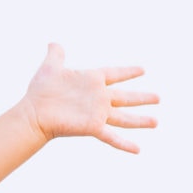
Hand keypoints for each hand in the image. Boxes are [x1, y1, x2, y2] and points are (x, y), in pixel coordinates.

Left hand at [21, 43, 158, 153]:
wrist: (33, 113)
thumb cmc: (40, 91)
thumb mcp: (50, 67)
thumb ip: (56, 55)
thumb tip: (53, 43)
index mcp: (92, 80)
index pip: (115, 73)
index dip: (128, 72)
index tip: (142, 70)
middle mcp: (98, 97)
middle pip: (125, 96)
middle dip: (142, 97)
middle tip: (159, 97)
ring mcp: (97, 113)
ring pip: (124, 117)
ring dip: (140, 120)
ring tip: (156, 122)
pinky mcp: (93, 126)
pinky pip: (112, 137)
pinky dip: (125, 144)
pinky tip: (138, 150)